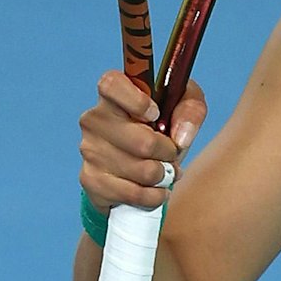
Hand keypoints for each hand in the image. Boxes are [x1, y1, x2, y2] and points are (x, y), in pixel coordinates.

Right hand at [77, 71, 207, 212]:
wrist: (135, 168)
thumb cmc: (160, 127)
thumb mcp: (183, 107)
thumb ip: (190, 109)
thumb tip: (180, 137)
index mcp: (112, 94)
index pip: (111, 84)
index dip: (137, 101)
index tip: (156, 114)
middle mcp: (94, 119)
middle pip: (141, 141)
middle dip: (168, 152)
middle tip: (172, 152)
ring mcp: (90, 150)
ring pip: (142, 170)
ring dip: (164, 174)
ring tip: (166, 171)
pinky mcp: (91, 179)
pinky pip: (132, 194)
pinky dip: (154, 196)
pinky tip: (158, 190)